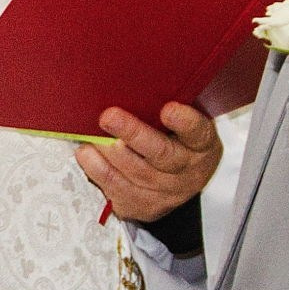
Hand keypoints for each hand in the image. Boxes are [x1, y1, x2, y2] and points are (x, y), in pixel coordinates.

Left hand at [74, 102, 219, 223]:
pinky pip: (119, 192)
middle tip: (108, 117)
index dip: (184, 122)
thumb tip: (131, 82)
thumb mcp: (183, 125)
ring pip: (135, 175)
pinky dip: (99, 173)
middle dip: (133, 134)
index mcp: (202, 145)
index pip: (197, 132)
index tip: (167, 109)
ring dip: (109, 155)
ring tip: (89, 138)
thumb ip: (165, 106)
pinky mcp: (145, 207)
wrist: (182, 183)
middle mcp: (188, 172)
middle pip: (161, 154)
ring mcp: (167, 194)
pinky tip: (86, 155)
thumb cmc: (176, 140)